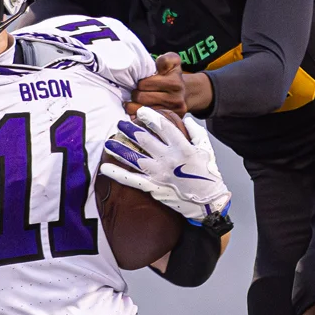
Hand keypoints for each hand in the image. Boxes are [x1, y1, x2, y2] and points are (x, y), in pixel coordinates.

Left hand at [101, 106, 230, 223]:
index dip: (149, 117)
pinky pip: (132, 180)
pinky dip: (117, 174)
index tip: (141, 112)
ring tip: (109, 142)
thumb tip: (186, 119)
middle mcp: (169, 159)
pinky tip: (105, 168)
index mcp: (183, 147)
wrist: (208, 203)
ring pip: (135, 158)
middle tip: (120, 124)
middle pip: (144, 139)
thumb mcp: (207, 149)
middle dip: (130, 129)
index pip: (162, 127)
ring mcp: (160, 174)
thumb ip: (196, 132)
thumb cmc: (209, 175)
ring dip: (119, 149)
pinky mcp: (154, 187)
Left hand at [131, 53, 214, 114]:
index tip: (141, 84)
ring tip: (134, 102)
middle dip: (135, 94)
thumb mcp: (173, 62)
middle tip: (136, 93)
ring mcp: (171, 113)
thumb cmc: (173, 77)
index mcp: (174, 82)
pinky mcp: (168, 122)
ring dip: (133, 106)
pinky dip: (138, 117)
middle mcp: (175, 99)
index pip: (144, 84)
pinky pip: (145, 121)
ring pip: (141, 111)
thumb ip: (166, 59)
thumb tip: (158, 65)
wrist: (185, 94)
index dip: (139, 83)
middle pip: (141, 98)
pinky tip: (138, 112)